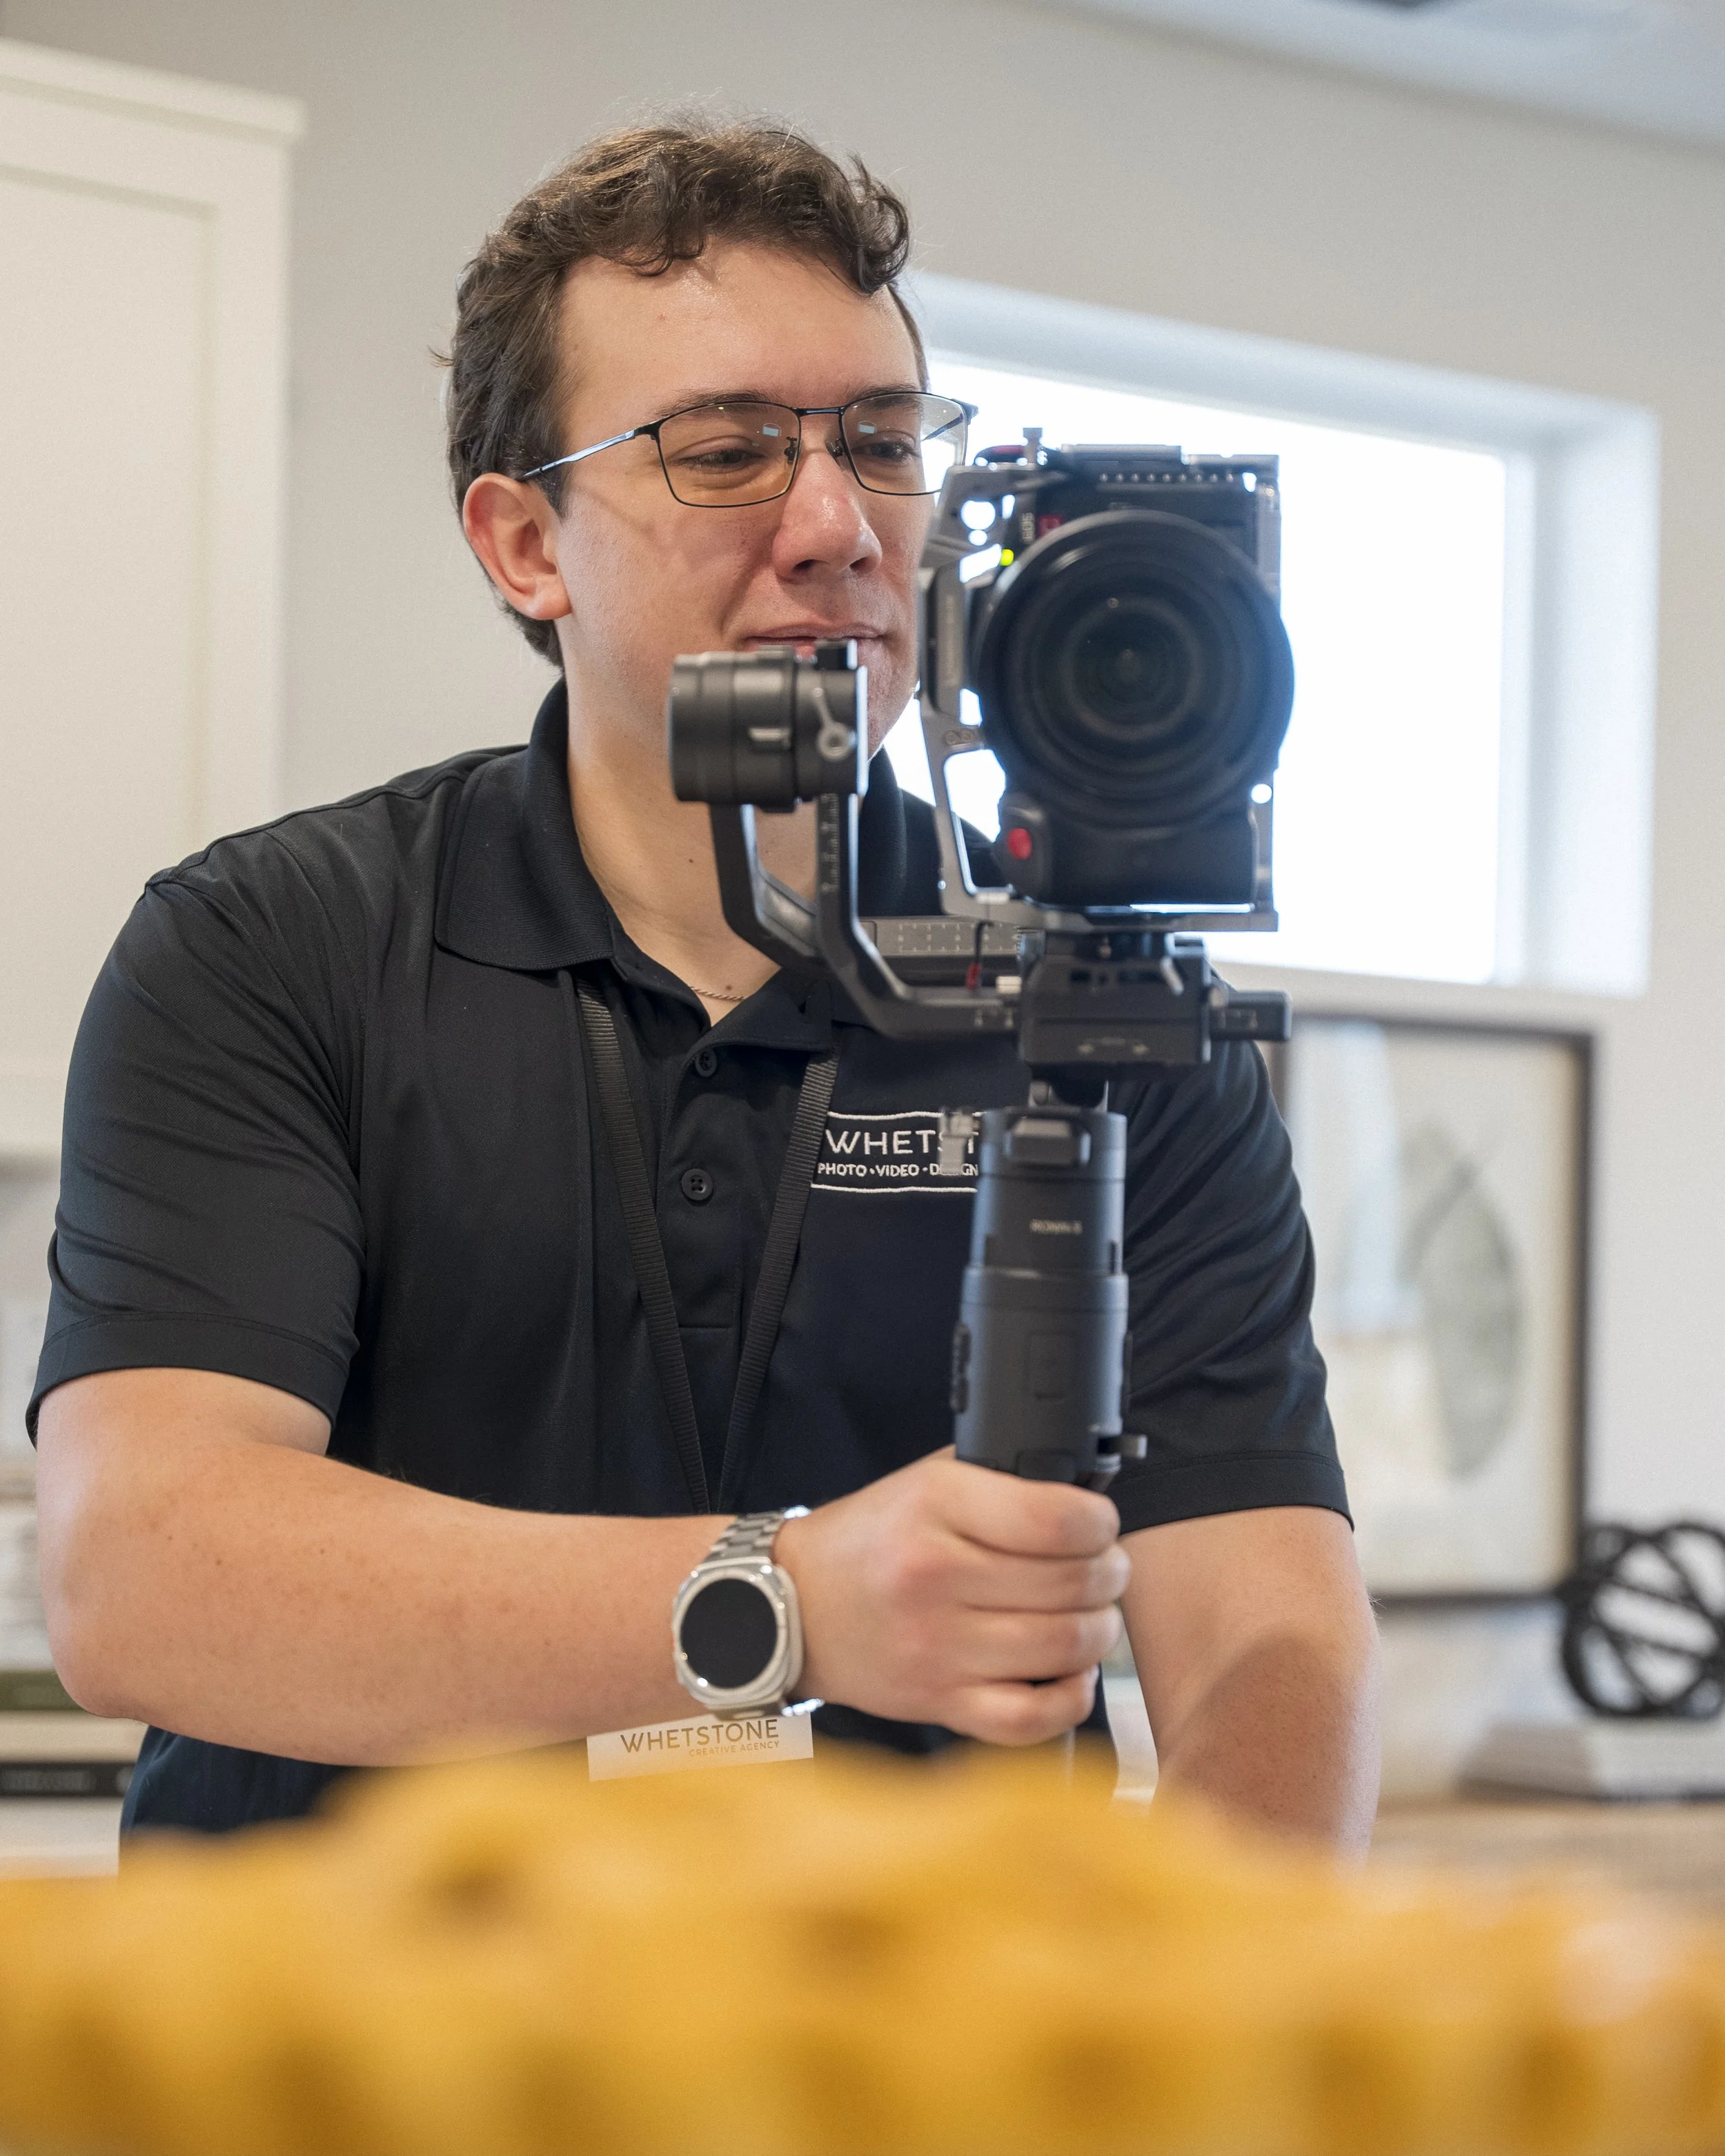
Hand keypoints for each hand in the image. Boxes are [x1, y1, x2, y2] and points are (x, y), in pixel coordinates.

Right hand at [775, 1452, 1127, 1744]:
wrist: (792, 1608)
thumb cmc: (868, 1541)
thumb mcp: (924, 1480)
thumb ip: (998, 1477)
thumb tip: (1083, 1489)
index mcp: (935, 1508)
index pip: (1057, 1518)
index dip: (1100, 1524)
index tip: (1100, 1526)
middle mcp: (935, 1577)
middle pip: (1073, 1584)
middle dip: (1108, 1574)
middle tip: (1104, 1569)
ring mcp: (937, 1648)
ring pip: (1065, 1648)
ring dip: (1098, 1631)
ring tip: (1090, 1615)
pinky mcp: (938, 1703)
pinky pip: (1031, 1719)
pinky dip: (1070, 1699)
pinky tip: (1069, 1674)